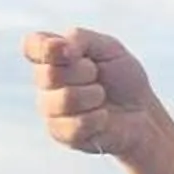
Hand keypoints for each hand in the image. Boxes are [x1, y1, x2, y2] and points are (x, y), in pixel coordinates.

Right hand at [24, 27, 161, 159]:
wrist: (142, 113)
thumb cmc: (123, 78)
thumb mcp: (108, 48)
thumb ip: (81, 39)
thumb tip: (61, 47)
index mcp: (52, 56)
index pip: (31, 46)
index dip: (45, 48)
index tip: (70, 51)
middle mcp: (45, 83)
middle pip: (50, 73)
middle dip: (84, 72)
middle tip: (97, 75)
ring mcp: (50, 109)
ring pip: (64, 99)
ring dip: (93, 95)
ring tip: (101, 96)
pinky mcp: (61, 133)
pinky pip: (75, 125)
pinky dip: (97, 118)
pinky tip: (103, 117)